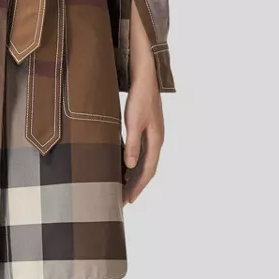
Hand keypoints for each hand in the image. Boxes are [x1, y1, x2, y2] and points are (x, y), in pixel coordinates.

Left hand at [121, 81, 163, 204]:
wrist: (145, 77)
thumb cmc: (140, 98)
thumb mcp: (133, 122)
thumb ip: (132, 144)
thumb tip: (131, 166)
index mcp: (156, 141)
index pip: (148, 171)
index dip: (138, 187)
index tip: (128, 201)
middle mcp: (156, 141)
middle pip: (147, 170)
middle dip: (136, 186)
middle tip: (123, 200)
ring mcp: (152, 136)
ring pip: (145, 162)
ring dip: (135, 176)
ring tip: (122, 188)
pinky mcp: (147, 130)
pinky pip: (141, 153)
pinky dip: (133, 164)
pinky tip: (124, 167)